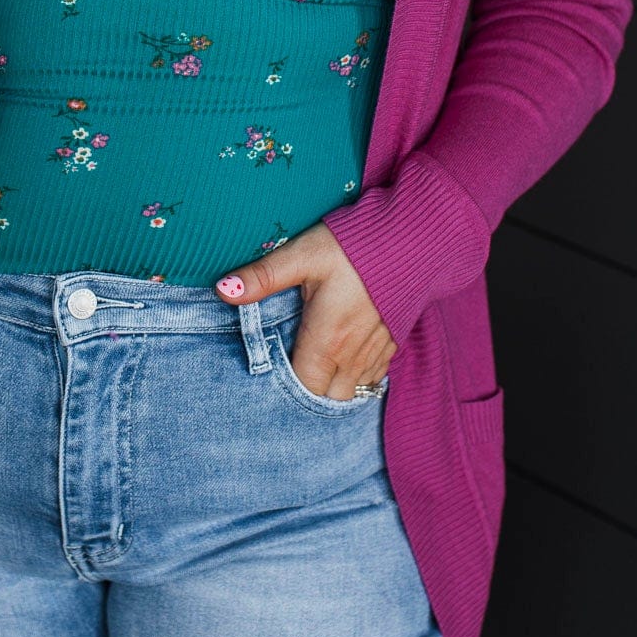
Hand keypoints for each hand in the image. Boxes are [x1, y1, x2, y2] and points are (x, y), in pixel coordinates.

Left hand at [212, 221, 395, 399]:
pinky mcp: (393, 342)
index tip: (271, 373)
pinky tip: (343, 357)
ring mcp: (377, 351)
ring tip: (314, 368)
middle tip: (291, 371)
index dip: (286, 388)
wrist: (413, 237)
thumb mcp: (303, 255)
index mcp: (327, 340)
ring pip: (352, 391)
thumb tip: (223, 290)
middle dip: (310, 393)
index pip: (303, 389)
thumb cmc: (354, 246)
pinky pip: (372, 377)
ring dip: (333, 386)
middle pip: (328, 398)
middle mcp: (353, 355)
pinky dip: (356, 376)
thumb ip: (263, 276)